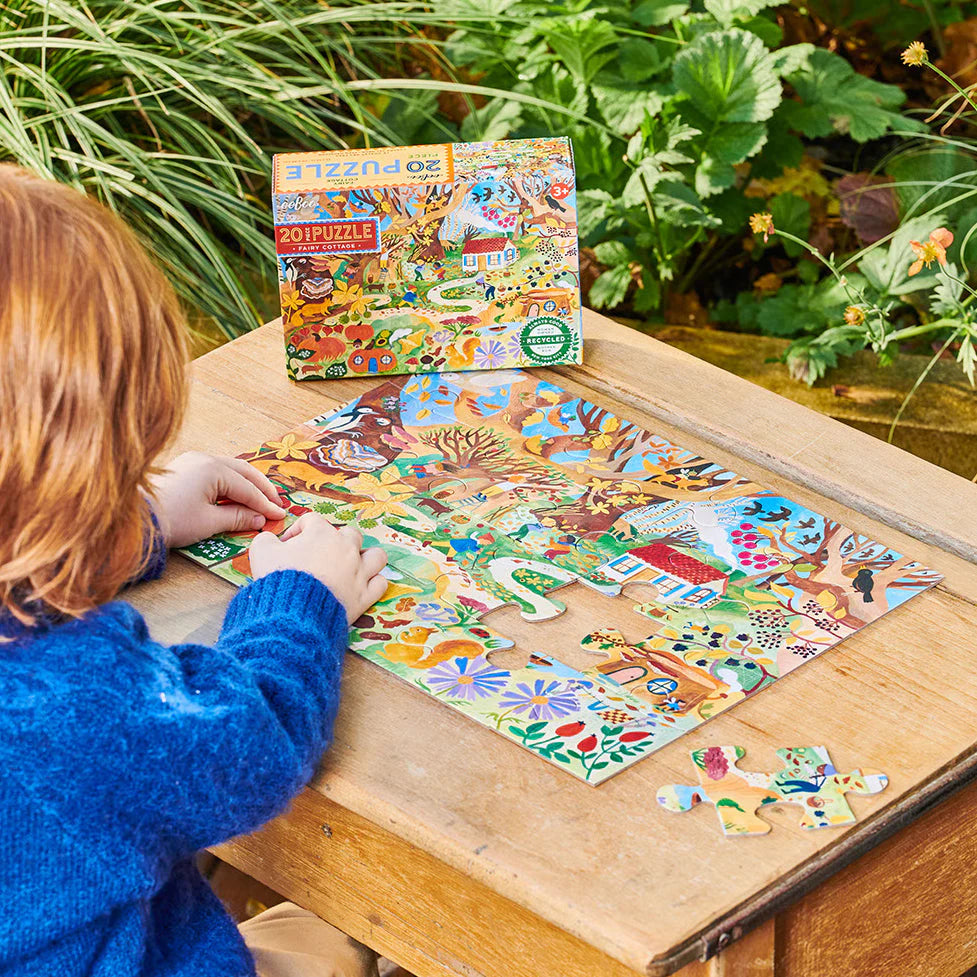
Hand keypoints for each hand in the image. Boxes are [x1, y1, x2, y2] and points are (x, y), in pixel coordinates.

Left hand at [150, 452, 286, 548]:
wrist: (134, 520)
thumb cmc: (172, 521)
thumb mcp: (209, 522)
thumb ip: (237, 517)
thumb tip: (259, 519)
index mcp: (213, 469)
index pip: (247, 488)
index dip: (265, 504)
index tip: (280, 515)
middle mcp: (204, 459)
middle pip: (243, 471)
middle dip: (261, 488)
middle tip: (275, 503)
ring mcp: (192, 461)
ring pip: (229, 469)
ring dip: (246, 483)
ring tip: (260, 498)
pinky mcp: (183, 468)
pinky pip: (214, 472)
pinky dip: (229, 483)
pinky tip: (235, 494)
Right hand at [249, 513, 387, 623]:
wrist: (294, 613)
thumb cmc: (279, 578)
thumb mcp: (261, 552)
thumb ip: (266, 539)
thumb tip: (272, 540)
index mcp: (321, 533)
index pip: (312, 521)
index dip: (297, 531)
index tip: (287, 546)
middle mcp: (345, 548)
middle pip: (350, 534)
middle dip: (335, 542)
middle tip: (321, 557)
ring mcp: (359, 571)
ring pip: (376, 555)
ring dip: (366, 558)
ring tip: (353, 565)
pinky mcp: (365, 595)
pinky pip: (380, 583)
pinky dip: (373, 583)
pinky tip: (362, 586)